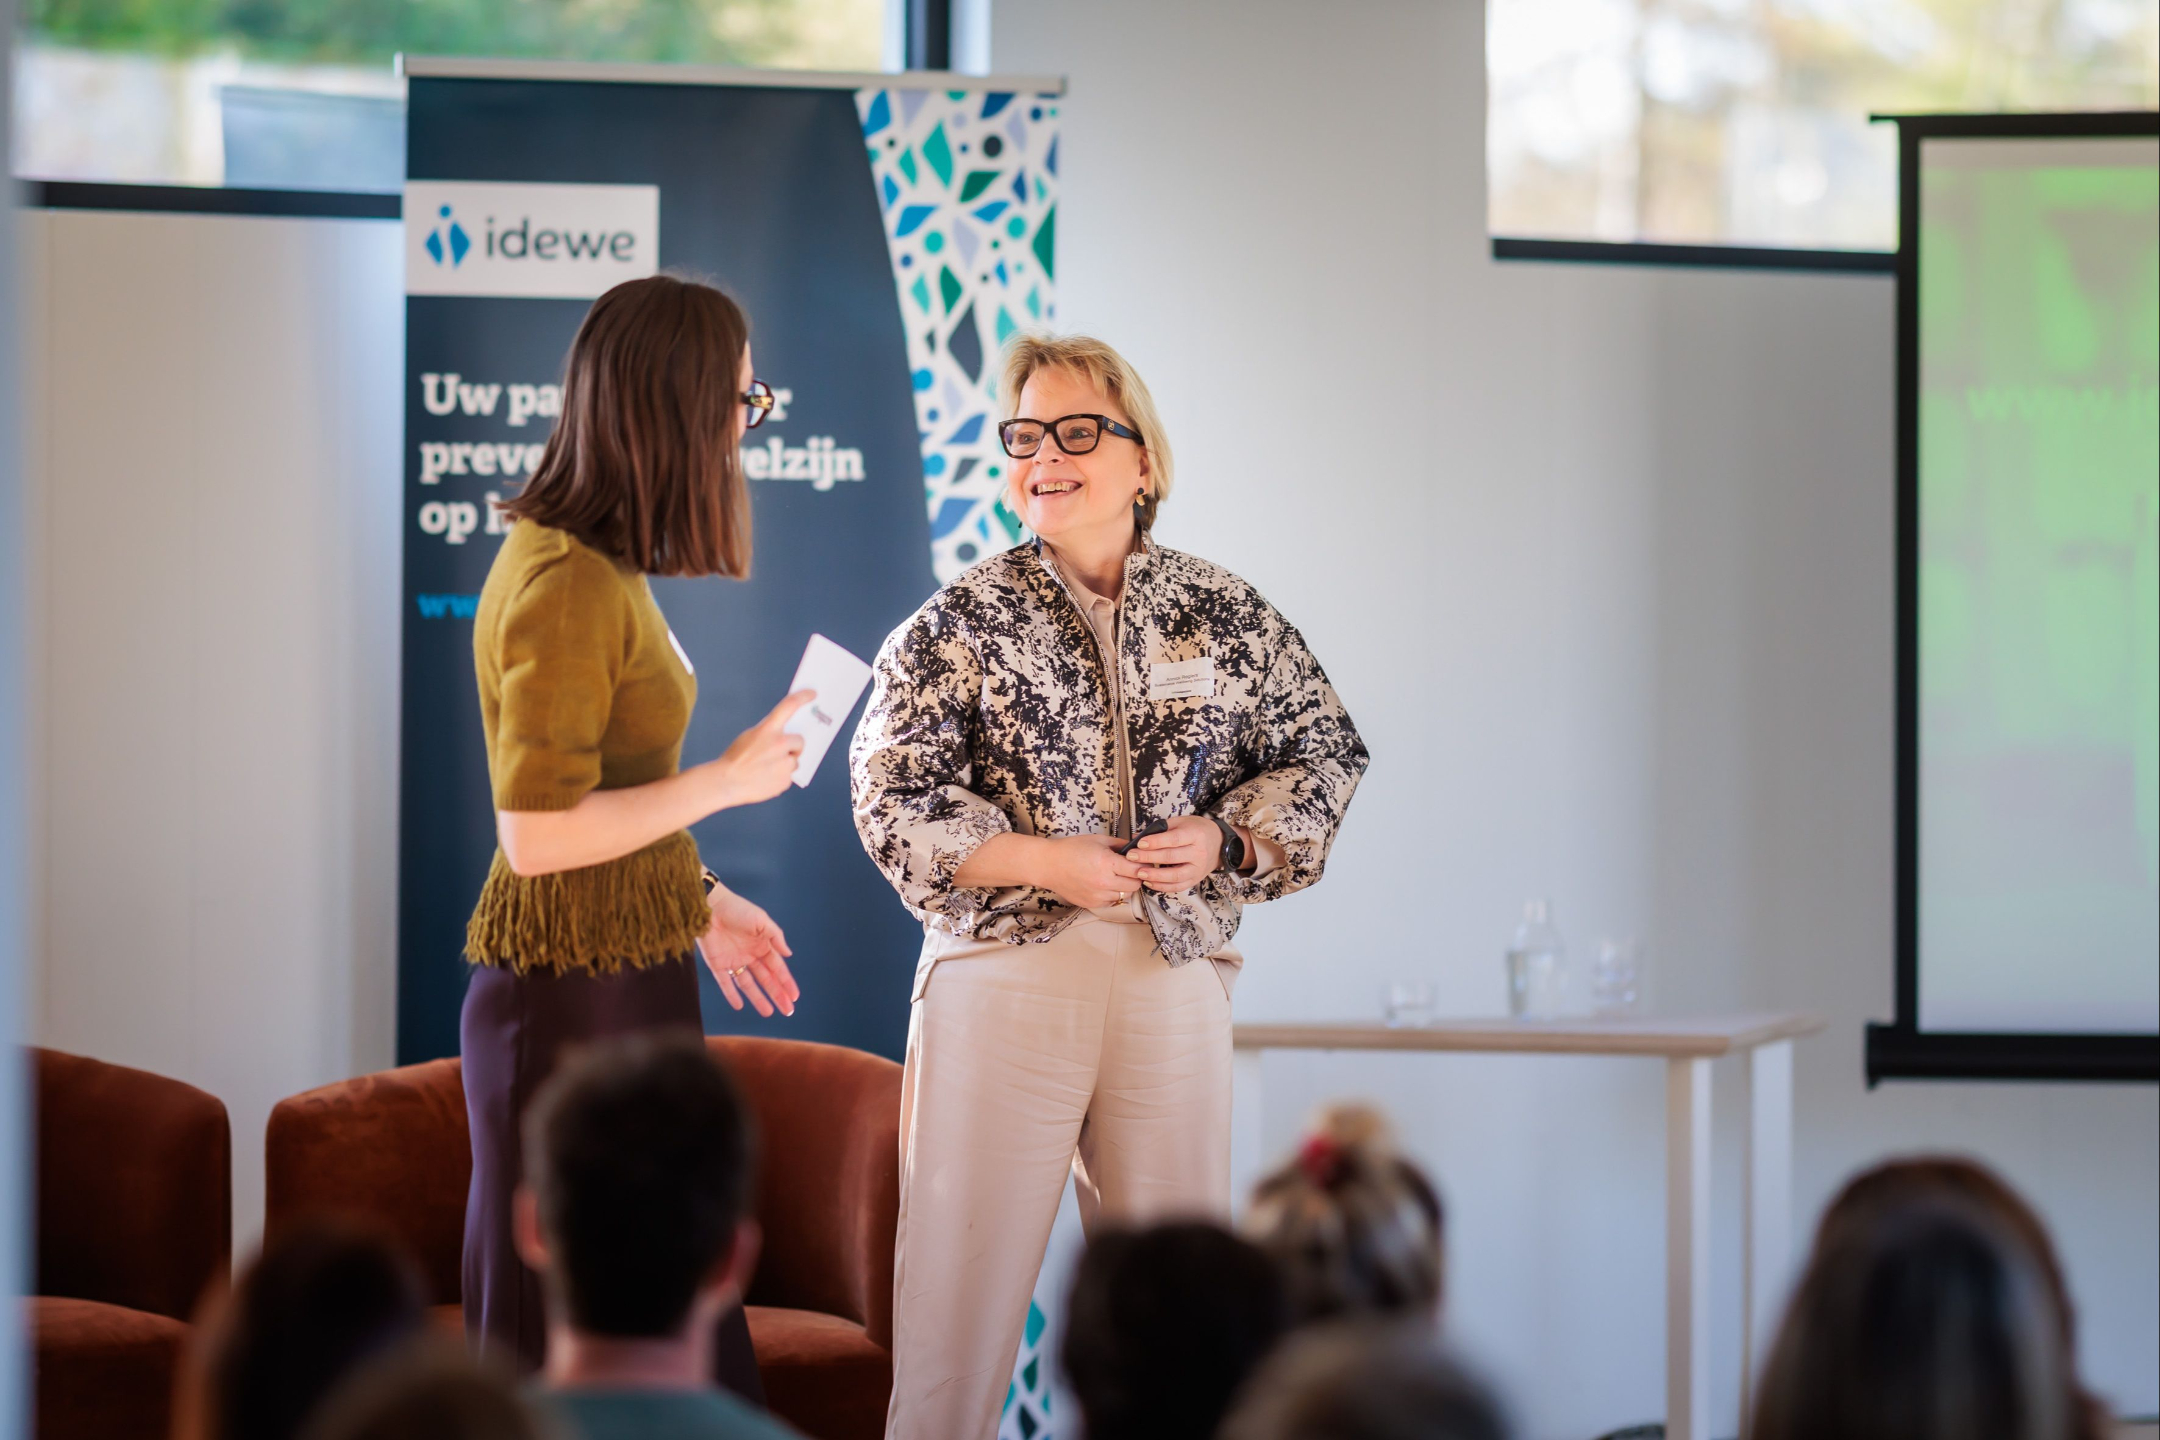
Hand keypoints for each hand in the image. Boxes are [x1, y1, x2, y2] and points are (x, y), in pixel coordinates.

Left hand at [698, 886, 799, 1017]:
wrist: (709, 906)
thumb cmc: (737, 909)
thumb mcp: (762, 920)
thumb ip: (776, 937)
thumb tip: (789, 954)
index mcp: (762, 945)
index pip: (777, 968)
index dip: (786, 982)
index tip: (795, 996)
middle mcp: (749, 955)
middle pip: (766, 979)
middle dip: (777, 994)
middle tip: (787, 1010)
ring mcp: (734, 961)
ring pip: (748, 985)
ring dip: (758, 998)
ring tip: (768, 1013)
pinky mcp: (717, 964)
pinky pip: (725, 983)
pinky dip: (731, 995)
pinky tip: (739, 1006)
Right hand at [710, 690, 814, 808]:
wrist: (727, 782)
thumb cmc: (736, 758)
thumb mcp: (750, 736)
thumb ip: (768, 732)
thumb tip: (786, 733)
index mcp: (768, 729)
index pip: (790, 705)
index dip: (803, 697)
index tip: (812, 693)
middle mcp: (780, 744)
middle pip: (799, 740)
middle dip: (793, 746)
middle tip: (781, 751)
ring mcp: (784, 764)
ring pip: (794, 760)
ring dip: (785, 763)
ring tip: (766, 768)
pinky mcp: (785, 780)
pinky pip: (788, 776)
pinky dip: (780, 777)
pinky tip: (765, 778)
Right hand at [1037, 834, 1150, 909]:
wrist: (1049, 865)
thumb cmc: (1071, 849)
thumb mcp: (1098, 840)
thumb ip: (1120, 844)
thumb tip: (1137, 847)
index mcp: (1107, 863)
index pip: (1137, 870)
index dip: (1142, 865)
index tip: (1140, 862)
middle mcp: (1104, 882)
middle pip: (1135, 885)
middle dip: (1135, 877)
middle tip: (1129, 870)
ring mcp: (1098, 896)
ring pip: (1125, 895)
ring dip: (1124, 887)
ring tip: (1114, 877)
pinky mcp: (1092, 904)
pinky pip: (1112, 902)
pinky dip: (1112, 894)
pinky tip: (1104, 884)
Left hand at [1128, 815, 1223, 894]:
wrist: (1219, 843)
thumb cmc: (1197, 830)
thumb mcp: (1182, 822)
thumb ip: (1160, 828)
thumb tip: (1137, 836)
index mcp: (1195, 835)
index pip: (1174, 839)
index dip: (1156, 842)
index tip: (1139, 843)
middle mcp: (1198, 853)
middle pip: (1171, 857)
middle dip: (1149, 858)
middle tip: (1132, 857)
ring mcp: (1198, 869)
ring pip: (1175, 875)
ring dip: (1155, 875)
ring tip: (1139, 873)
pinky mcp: (1195, 879)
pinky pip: (1178, 886)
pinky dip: (1163, 886)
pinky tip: (1149, 882)